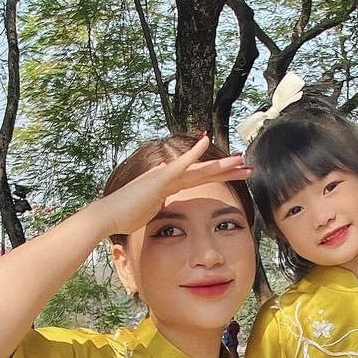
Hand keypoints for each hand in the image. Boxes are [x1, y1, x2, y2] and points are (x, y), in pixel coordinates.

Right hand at [96, 134, 251, 239]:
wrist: (110, 216)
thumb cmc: (125, 217)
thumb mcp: (148, 210)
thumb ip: (158, 201)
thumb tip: (163, 198)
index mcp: (168, 184)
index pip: (199, 180)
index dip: (218, 177)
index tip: (236, 175)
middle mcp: (169, 176)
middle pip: (204, 172)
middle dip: (228, 170)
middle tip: (248, 166)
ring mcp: (165, 175)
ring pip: (199, 168)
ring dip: (221, 164)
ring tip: (240, 158)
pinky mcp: (160, 177)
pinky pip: (180, 163)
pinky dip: (193, 152)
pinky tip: (206, 140)